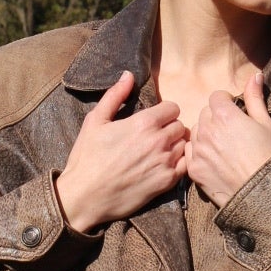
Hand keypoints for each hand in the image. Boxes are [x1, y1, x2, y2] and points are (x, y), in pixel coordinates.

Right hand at [56, 71, 187, 233]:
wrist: (85, 196)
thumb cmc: (87, 157)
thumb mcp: (95, 121)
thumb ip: (115, 96)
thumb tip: (128, 75)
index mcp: (143, 123)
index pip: (173, 108)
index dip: (164, 112)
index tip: (155, 120)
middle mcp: (159, 141)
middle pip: (180, 125)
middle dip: (170, 128)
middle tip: (156, 136)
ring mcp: (165, 162)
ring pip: (184, 145)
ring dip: (175, 145)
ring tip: (160, 151)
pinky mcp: (167, 182)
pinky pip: (186, 165)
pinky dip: (179, 163)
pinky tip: (164, 165)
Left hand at [185, 72, 270, 208]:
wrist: (262, 192)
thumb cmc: (268, 156)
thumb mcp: (266, 123)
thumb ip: (255, 98)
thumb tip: (254, 75)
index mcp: (225, 115)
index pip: (216, 97)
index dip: (226, 102)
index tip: (234, 111)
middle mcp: (207, 129)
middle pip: (205, 113)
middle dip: (215, 117)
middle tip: (230, 131)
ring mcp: (198, 150)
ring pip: (196, 131)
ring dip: (206, 134)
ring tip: (222, 146)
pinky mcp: (193, 168)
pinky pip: (190, 151)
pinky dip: (198, 151)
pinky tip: (213, 159)